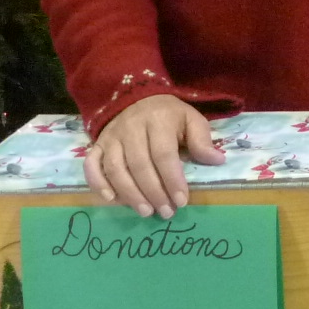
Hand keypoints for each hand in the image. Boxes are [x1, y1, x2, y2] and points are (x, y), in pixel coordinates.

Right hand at [84, 94, 224, 218]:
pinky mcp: (97, 145)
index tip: (182, 201)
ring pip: (116, 169)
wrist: (137, 97)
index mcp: (158, 121)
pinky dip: (98, 183)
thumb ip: (202, 140)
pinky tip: (111, 199)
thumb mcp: (191, 119)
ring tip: (146, 211)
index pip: (163, 154)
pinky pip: (91, 165)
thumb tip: (217, 160)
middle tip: (166, 212)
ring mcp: (111, 137)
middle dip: (153, 192)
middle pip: (139, 165)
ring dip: (130, 194)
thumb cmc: (169, 115)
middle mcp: (131, 129)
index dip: (172, 180)